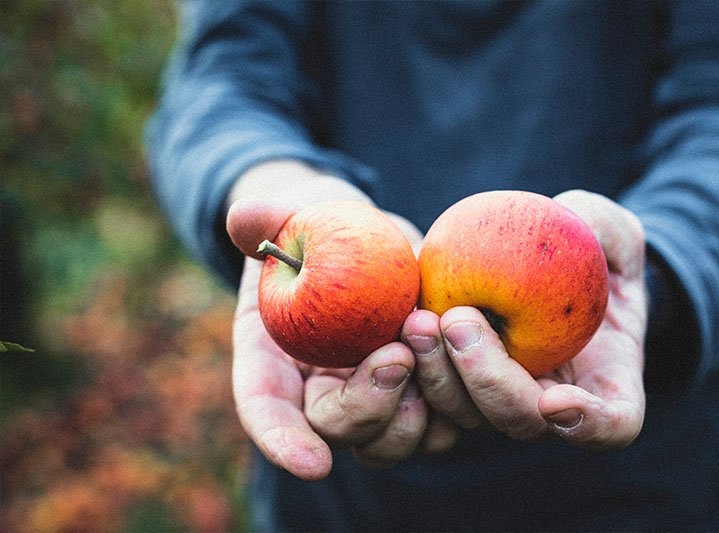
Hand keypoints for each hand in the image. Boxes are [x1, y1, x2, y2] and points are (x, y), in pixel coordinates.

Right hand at [227, 161, 426, 480]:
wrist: (358, 242)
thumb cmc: (315, 233)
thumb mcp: (289, 218)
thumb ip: (267, 220)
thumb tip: (243, 217)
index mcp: (276, 362)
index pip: (268, 414)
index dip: (284, 443)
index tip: (311, 462)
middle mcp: (324, 394)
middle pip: (341, 432)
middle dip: (370, 406)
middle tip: (396, 354)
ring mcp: (377, 397)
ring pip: (399, 439)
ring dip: (421, 402)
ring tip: (427, 332)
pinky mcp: (423, 389)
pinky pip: (446, 417)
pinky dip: (458, 390)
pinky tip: (464, 342)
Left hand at [402, 190, 646, 449]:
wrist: (529, 260)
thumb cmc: (583, 243)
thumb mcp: (604, 224)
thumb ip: (601, 225)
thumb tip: (577, 228)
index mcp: (605, 378)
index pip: (612, 423)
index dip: (589, 425)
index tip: (558, 400)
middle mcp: (550, 401)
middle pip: (519, 419)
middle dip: (486, 381)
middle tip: (457, 321)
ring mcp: (497, 396)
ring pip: (464, 414)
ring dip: (438, 375)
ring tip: (418, 322)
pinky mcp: (453, 380)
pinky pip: (425, 394)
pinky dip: (407, 373)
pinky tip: (395, 328)